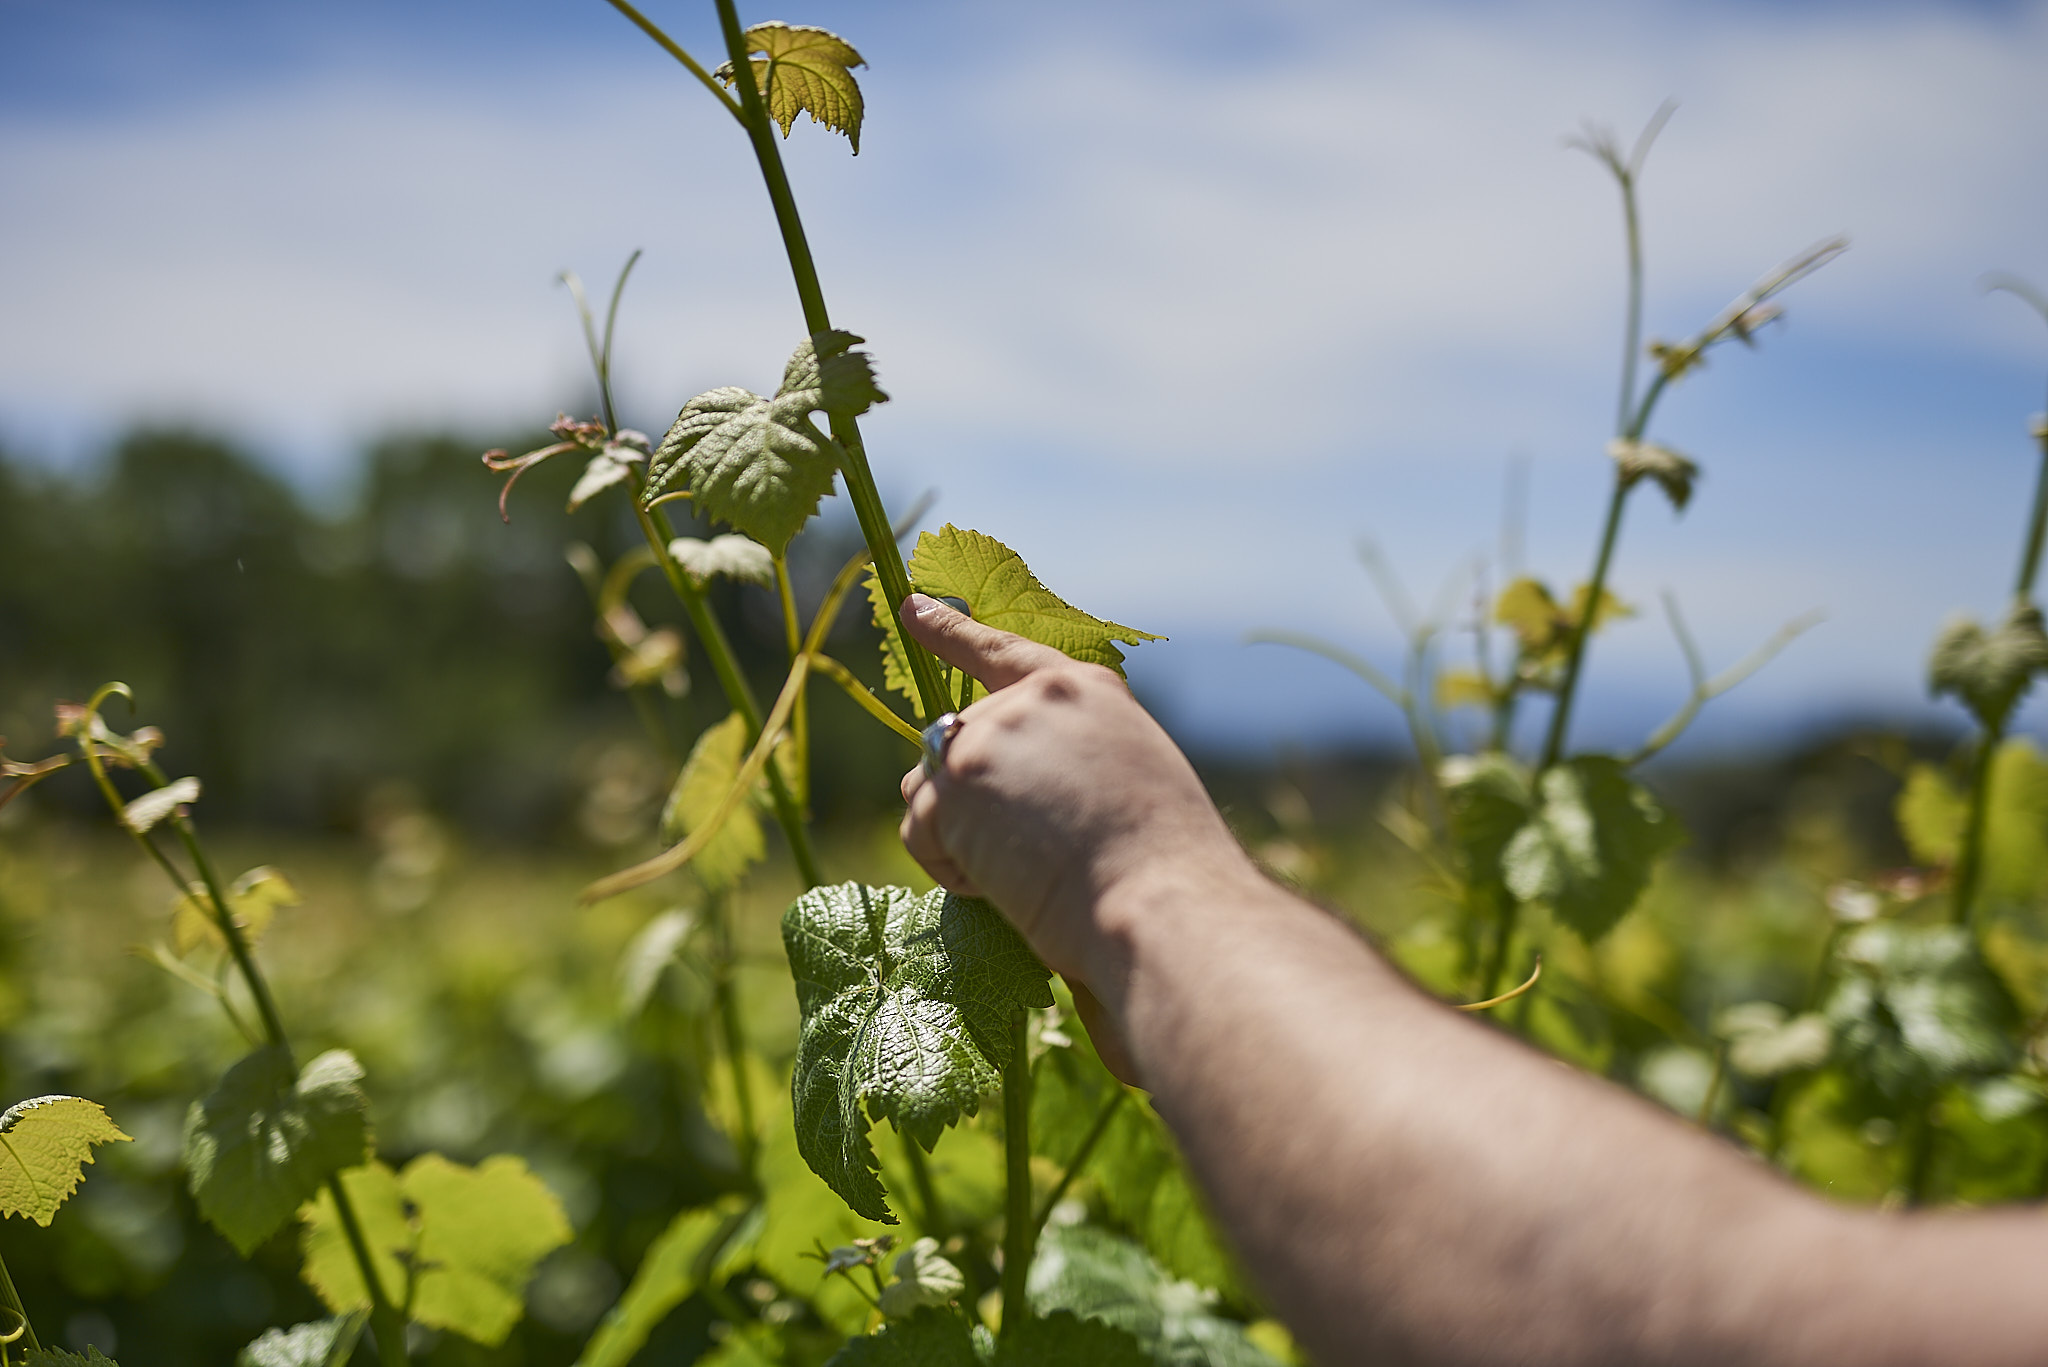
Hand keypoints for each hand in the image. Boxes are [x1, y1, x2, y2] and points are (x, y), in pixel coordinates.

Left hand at [896, 594, 1253, 1077]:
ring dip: (958, 838)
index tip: (912, 607)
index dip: (954, 633)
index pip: (1007, 652)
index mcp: (1089, 692)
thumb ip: (1067, 757)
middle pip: (957, 744)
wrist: (1162, 901)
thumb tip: (1007, 789)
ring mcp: (989, 735)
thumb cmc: (1161, 867)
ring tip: (1024, 874)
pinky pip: (921, 834)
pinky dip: (951, 870)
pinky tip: (1003, 886)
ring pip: (928, 790)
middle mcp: (1034, 700)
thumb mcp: (1130, 778)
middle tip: (1035, 856)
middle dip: (972, 804)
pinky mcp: (956, 783)